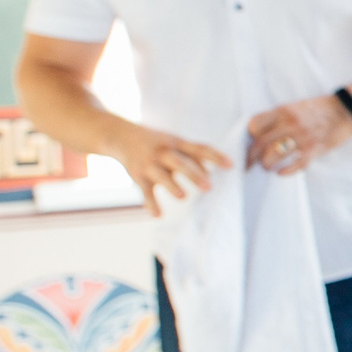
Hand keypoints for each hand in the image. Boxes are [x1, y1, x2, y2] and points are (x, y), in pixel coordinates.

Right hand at [111, 123, 228, 217]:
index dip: (215, 156)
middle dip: (193, 174)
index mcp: (177, 143)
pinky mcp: (138, 176)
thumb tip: (215, 169)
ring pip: (161, 176)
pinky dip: (151, 203)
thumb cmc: (157, 142)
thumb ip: (193, 154)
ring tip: (183, 197)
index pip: (199, 148)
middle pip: (180, 162)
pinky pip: (145, 191)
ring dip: (172, 186)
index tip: (231, 166)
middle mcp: (163, 152)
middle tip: (208, 187)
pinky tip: (158, 215)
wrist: (120, 135)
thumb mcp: (175, 142)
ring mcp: (149, 164)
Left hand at [245, 93, 351, 176]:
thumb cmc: (318, 110)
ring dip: (267, 164)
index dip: (250, 136)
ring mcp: (302, 138)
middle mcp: (290, 124)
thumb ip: (278, 118)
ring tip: (267, 166)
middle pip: (261, 143)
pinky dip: (285, 171)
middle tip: (250, 164)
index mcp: (283, 111)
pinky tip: (281, 172)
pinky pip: (294, 165)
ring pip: (273, 155)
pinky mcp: (314, 150)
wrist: (345, 111)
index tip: (251, 143)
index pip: (255, 125)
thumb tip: (260, 134)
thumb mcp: (295, 107)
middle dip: (252, 156)